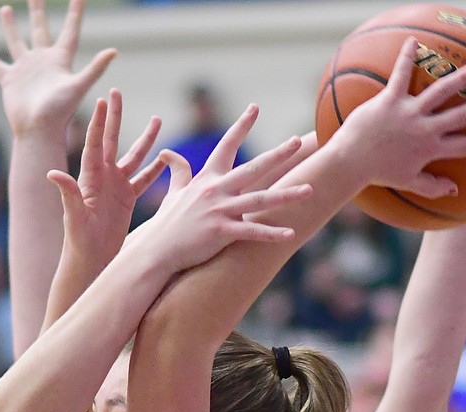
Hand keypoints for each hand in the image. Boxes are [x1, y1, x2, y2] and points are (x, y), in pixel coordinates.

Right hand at [0, 0, 115, 136]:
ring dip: (10, 26)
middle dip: (38, 11)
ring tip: (6, 9)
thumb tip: (114, 50)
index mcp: (61, 60)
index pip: (70, 30)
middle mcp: (43, 62)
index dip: (75, 12)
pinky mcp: (10, 81)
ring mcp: (25, 70)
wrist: (38, 131)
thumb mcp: (78, 86)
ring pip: (16, 41)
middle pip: (41, 29)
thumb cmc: (59, 112)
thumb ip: (95, 68)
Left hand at [46, 89, 164, 268]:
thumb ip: (67, 193)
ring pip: (135, 156)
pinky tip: (169, 157)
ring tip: (158, 119)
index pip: (95, 143)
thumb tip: (52, 173)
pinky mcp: (128, 198)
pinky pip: (145, 179)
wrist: (90, 259)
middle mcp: (103, 177)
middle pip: (112, 140)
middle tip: (117, 92)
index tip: (103, 99)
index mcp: (90, 177)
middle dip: (116, 116)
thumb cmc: (79, 240)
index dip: (100, 122)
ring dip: (146, 139)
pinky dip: (157, 169)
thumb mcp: (74, 216)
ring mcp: (116, 186)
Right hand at [128, 105, 311, 274]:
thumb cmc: (166, 223)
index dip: (241, 126)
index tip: (254, 107)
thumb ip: (177, 172)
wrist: (156, 250)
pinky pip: (251, 232)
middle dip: (278, 154)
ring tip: (309, 190)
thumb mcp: (173, 193)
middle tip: (298, 141)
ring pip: (259, 200)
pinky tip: (290, 234)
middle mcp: (215, 190)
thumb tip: (167, 153)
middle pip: (253, 168)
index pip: (226, 146)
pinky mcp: (220, 233)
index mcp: (207, 179)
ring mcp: (219, 211)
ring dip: (286, 196)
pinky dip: (271, 234)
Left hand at [341, 37, 465, 197]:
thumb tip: (454, 190)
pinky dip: (406, 57)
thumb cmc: (377, 172)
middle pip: (459, 116)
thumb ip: (432, 186)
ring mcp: (407, 112)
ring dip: (459, 79)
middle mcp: (422, 129)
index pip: (463, 146)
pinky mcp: (389, 100)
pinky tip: (414, 40)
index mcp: (429, 149)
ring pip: (439, 92)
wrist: (349, 162)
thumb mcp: (407, 181)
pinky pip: (400, 75)